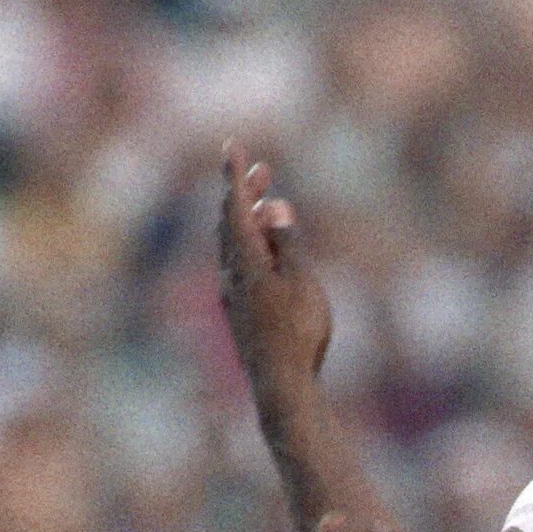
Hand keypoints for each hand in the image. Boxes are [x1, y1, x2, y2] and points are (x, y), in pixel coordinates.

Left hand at [219, 142, 330, 390]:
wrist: (280, 385)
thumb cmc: (297, 333)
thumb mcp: (302, 280)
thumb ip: (287, 241)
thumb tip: (273, 208)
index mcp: (245, 259)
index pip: (234, 206)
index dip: (234, 174)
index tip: (232, 146)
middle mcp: (230, 273)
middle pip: (230, 222)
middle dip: (244, 194)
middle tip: (263, 171)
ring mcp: (232, 294)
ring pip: (232, 245)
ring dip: (246, 220)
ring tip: (264, 206)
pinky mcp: (238, 312)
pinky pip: (238, 265)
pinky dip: (249, 245)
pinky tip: (263, 252)